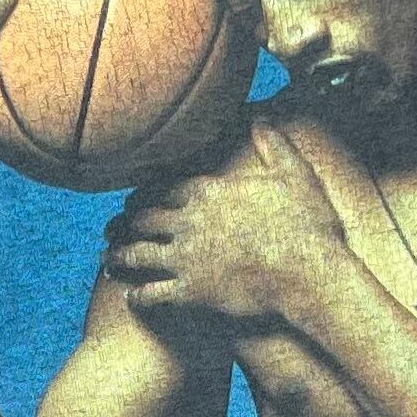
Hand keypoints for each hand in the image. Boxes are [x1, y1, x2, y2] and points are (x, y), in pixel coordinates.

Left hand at [105, 127, 349, 328]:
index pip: (167, 188)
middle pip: (144, 217)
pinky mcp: (190, 291)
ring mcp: (186, 257)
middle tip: (114, 227)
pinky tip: (130, 298)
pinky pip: (152, 294)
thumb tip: (262, 118)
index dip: (150, 193)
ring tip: (106, 260)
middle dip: (128, 222)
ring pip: (138, 253)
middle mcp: (189, 222)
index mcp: (209, 192)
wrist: (309, 272)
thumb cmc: (307, 224)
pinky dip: (138, 297)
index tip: (139, 198)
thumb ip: (274, 145)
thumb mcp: (295, 174)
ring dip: (119, 256)